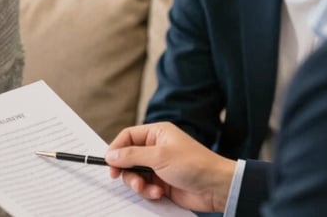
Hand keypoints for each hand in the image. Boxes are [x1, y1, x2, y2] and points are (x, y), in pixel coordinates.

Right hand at [105, 122, 235, 212]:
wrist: (216, 187)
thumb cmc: (194, 164)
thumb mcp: (159, 156)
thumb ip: (132, 155)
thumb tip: (111, 155)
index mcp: (156, 134)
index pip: (127, 136)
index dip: (116, 149)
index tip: (109, 163)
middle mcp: (156, 148)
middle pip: (128, 158)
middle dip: (127, 171)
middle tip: (127, 180)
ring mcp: (158, 166)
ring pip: (135, 175)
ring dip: (139, 184)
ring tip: (149, 189)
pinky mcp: (162, 183)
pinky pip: (145, 187)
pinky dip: (149, 191)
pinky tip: (160, 193)